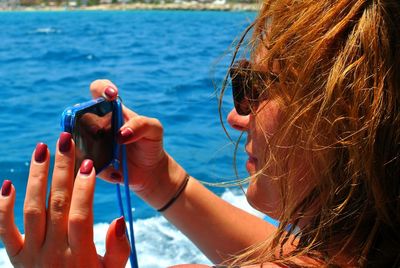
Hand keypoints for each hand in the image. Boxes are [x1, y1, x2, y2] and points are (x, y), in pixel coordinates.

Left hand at [0, 133, 129, 266]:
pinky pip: (4, 230)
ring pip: (31, 209)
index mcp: (80, 256)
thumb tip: (118, 219)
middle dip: (61, 169)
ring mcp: (31, 254)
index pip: (80, 216)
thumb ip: (118, 249)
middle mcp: (53, 252)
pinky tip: (8, 184)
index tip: (89, 164)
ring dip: (36, 177)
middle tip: (65, 141)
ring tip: (42, 149)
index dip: (84, 189)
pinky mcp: (16, 256)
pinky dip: (3, 207)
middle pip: (55, 204)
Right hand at [90, 80, 186, 208]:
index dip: (102, 88)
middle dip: (88, 121)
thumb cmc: (150, 144)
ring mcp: (89, 142)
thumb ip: (142, 125)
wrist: (149, 170)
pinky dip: (97, 168)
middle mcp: (96, 123)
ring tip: (114, 158)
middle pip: (78, 114)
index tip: (112, 95)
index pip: (99, 89)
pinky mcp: (88, 161)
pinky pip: (83, 163)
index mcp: (111, 109)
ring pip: (75, 139)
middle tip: (103, 131)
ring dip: (88, 147)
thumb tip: (121, 134)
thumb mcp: (154, 130)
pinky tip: (117, 173)